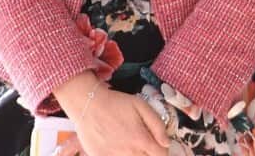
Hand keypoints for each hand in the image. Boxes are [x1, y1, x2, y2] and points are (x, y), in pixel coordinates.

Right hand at [53, 72, 168, 155]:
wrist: (88, 105)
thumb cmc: (116, 103)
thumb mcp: (141, 106)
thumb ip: (157, 125)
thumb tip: (167, 143)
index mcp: (141, 139)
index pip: (162, 155)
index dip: (164, 151)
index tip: (159, 146)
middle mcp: (129, 153)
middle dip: (150, 154)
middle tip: (145, 146)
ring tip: (132, 146)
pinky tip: (120, 149)